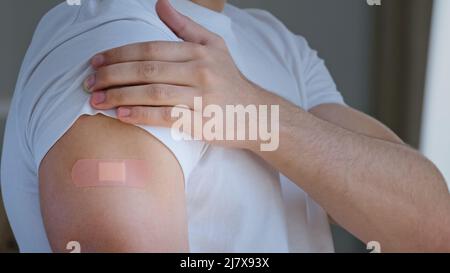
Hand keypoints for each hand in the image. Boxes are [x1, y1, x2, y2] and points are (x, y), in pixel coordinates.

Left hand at [84, 0, 264, 148]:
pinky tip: (121, 115)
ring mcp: (201, 97)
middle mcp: (199, 71)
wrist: (257, 114)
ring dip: (119, 96)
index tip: (96, 61)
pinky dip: (141, 115)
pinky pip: (166, 117)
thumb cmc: (230, 80)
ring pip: (152, 92)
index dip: (119, 54)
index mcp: (198, 51)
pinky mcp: (202, 122)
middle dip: (112, 75)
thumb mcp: (214, 46)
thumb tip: (159, 3)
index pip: (150, 48)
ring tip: (96, 100)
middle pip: (147, 70)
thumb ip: (185, 26)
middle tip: (89, 82)